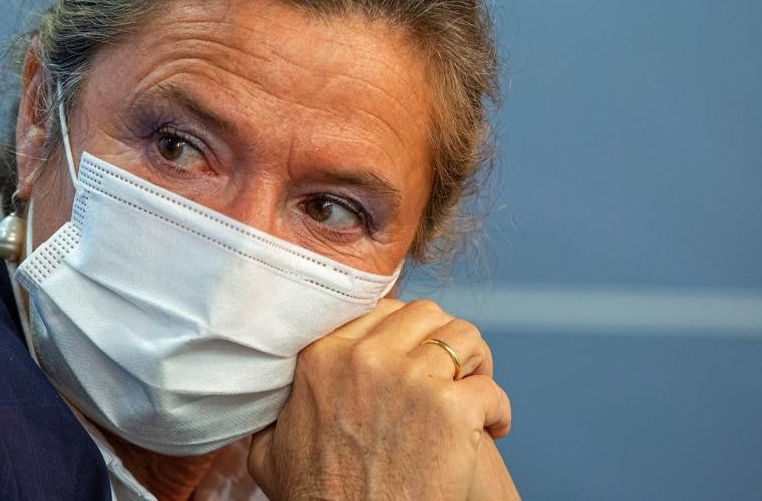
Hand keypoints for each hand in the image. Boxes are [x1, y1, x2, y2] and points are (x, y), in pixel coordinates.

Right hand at [248, 298, 518, 499]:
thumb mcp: (271, 452)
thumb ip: (271, 413)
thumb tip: (263, 397)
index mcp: (322, 357)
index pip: (380, 310)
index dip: (404, 332)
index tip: (414, 356)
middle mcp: (366, 358)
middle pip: (425, 314)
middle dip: (442, 340)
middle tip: (451, 373)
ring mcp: (411, 380)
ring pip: (464, 338)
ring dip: (474, 364)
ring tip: (473, 393)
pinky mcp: (451, 409)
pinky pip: (490, 390)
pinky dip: (497, 411)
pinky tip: (492, 430)